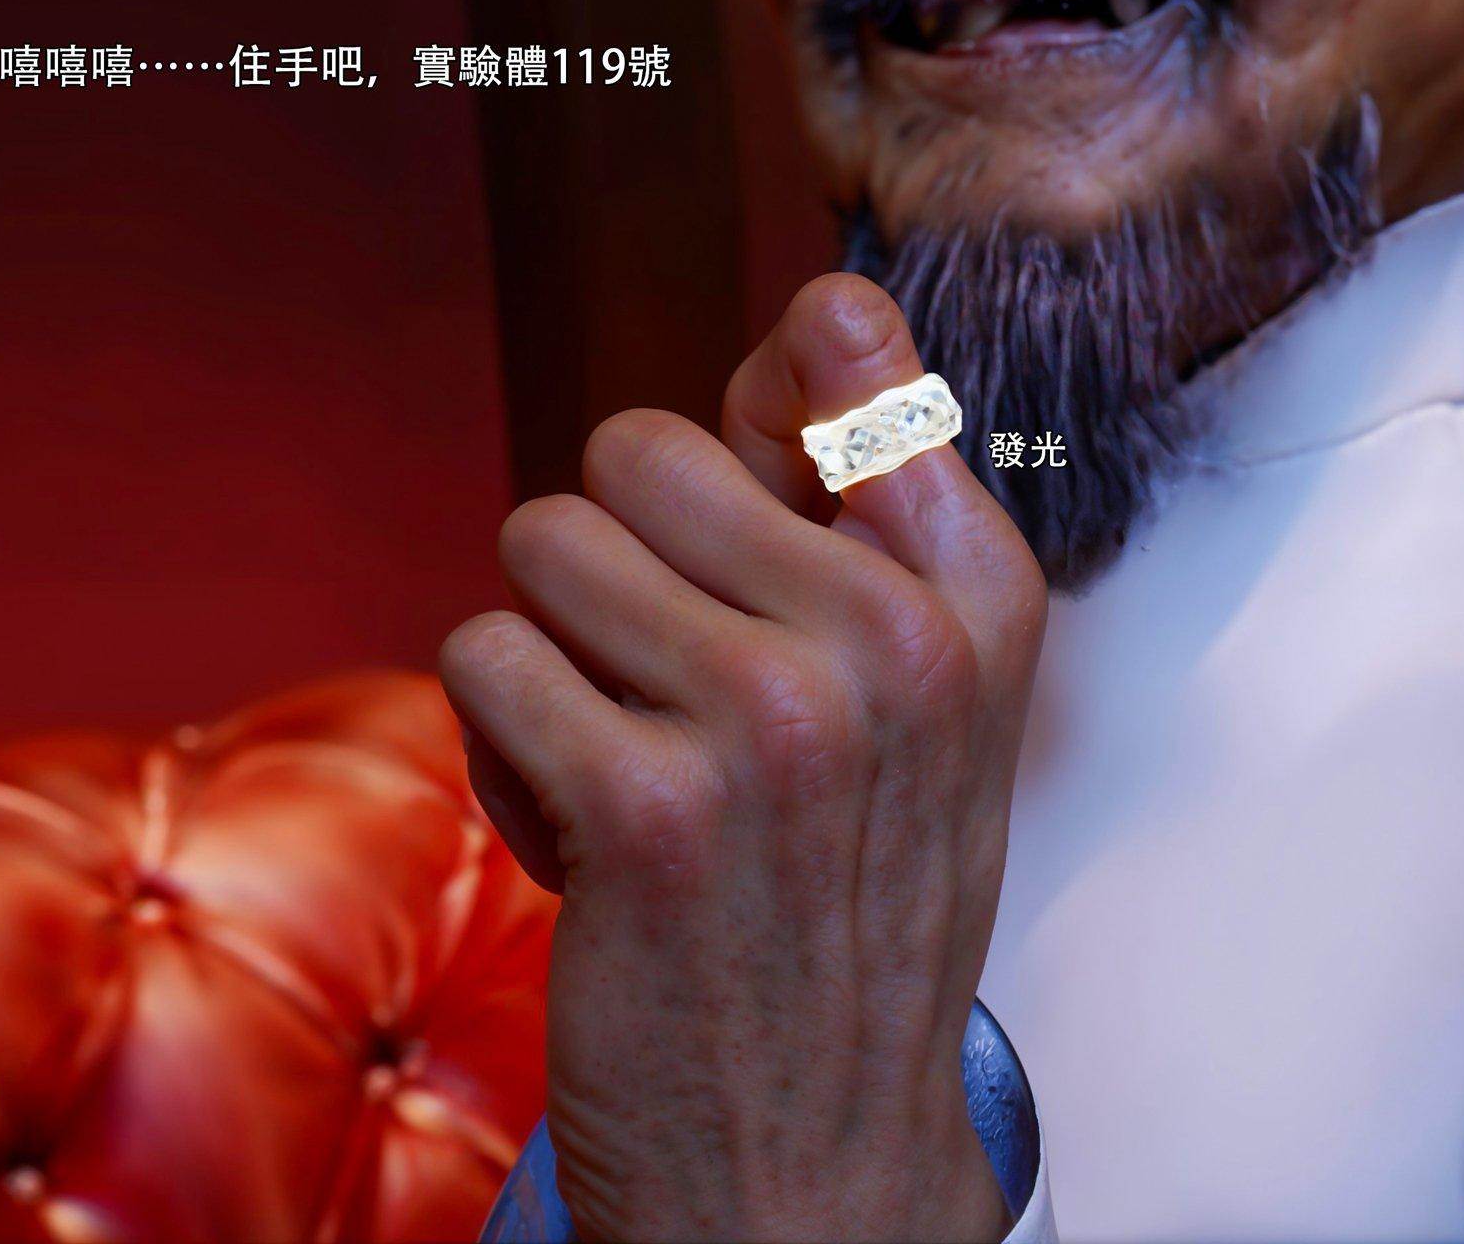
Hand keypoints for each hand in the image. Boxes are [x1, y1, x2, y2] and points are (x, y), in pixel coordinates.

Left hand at [440, 275, 1047, 1241]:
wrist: (814, 1154)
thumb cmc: (845, 906)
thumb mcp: (918, 696)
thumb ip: (867, 498)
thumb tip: (821, 308)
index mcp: (979, 597)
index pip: (843, 343)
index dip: (750, 423)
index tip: (750, 523)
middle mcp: (898, 640)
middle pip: (638, 447)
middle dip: (621, 568)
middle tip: (683, 705)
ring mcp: (777, 717)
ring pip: (544, 544)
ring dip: (556, 661)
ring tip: (640, 775)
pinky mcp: (645, 804)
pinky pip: (483, 657)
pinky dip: (504, 751)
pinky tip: (590, 841)